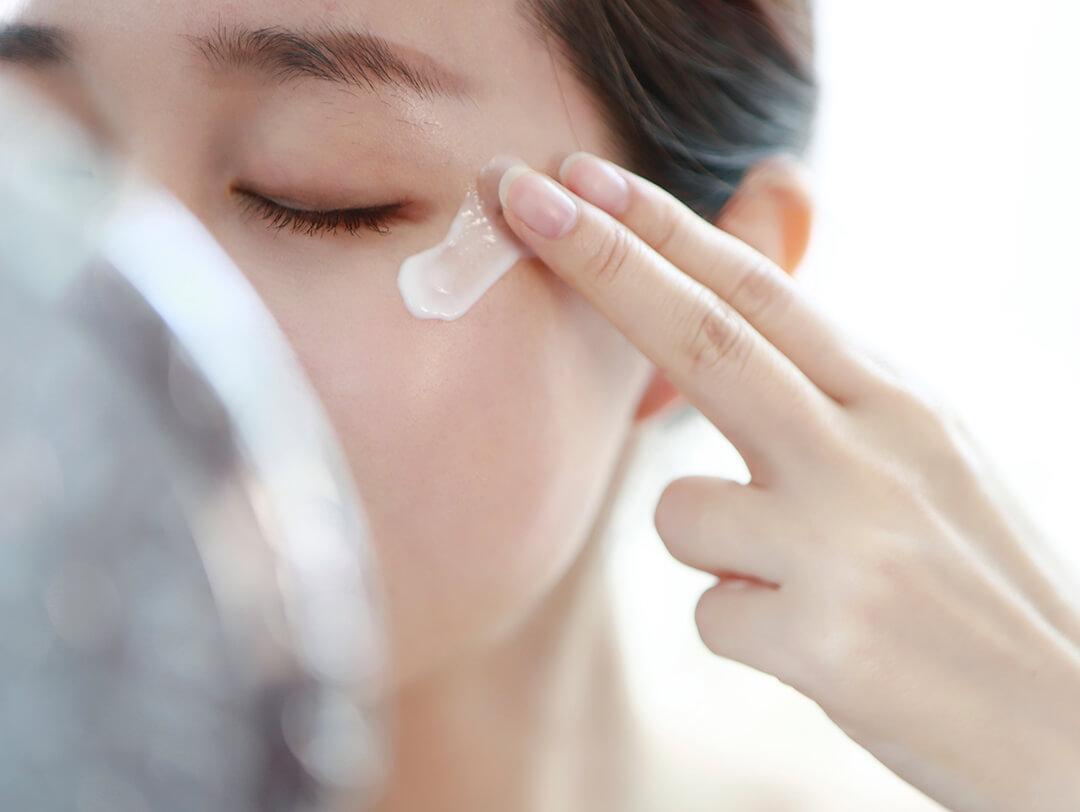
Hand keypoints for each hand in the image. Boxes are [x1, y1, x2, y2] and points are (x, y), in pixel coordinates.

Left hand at [497, 153, 1079, 811]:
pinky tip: (818, 646)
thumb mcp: (927, 459)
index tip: (585, 180)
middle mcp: (873, 454)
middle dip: (604, 261)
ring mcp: (847, 544)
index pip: (762, 294)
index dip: (665, 230)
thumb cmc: (975, 585)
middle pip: (705, 338)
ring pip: (679, 511)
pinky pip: (710, 612)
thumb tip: (728, 325)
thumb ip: (832, 394)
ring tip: (802, 581)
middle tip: (524, 197)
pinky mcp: (824, 641)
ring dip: (711, 544)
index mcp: (899, 403)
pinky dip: (742, 623)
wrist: (1068, 724)